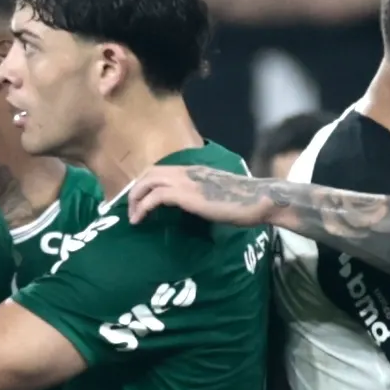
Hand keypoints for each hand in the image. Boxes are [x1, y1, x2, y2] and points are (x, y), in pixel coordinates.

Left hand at [122, 159, 271, 227]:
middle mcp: (186, 171)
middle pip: (149, 173)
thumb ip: (201, 195)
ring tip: (133, 217)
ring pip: (148, 181)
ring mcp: (186, 181)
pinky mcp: (187, 195)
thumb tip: (194, 206)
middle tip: (131, 209)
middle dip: (135, 190)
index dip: (146, 183)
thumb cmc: (244, 201)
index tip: (139, 200)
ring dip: (135, 199)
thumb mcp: (216, 193)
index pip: (161, 170)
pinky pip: (156, 196)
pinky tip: (140, 220)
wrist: (258, 199)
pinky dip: (144, 207)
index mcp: (193, 170)